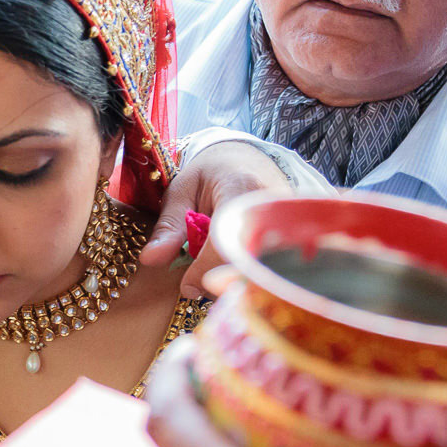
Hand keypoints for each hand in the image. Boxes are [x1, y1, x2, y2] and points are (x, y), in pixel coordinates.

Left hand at [140, 140, 292, 297]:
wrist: (248, 160)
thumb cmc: (211, 174)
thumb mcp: (181, 191)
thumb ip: (168, 226)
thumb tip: (150, 261)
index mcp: (242, 190)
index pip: (226, 242)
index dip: (204, 271)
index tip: (187, 286)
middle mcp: (274, 209)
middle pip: (248, 264)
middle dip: (219, 282)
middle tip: (198, 282)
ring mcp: (290, 225)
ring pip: (262, 273)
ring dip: (234, 282)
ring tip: (214, 269)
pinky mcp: (295, 240)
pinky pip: (271, 271)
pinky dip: (247, 278)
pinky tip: (232, 269)